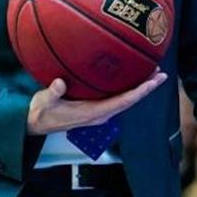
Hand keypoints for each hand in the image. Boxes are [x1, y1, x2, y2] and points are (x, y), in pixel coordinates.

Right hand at [26, 70, 167, 134]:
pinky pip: (117, 97)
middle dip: (146, 88)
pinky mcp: (95, 108)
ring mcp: (99, 112)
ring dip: (139, 87)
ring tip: (151, 72)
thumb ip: (52, 93)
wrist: (36, 123)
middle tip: (161, 73)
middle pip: (129, 100)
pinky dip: (128, 88)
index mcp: (92, 114)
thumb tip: (60, 83)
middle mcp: (100, 114)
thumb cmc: (41, 113)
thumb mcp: (44, 102)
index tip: (152, 82)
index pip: (122, 102)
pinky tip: (130, 76)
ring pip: (125, 99)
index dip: (139, 92)